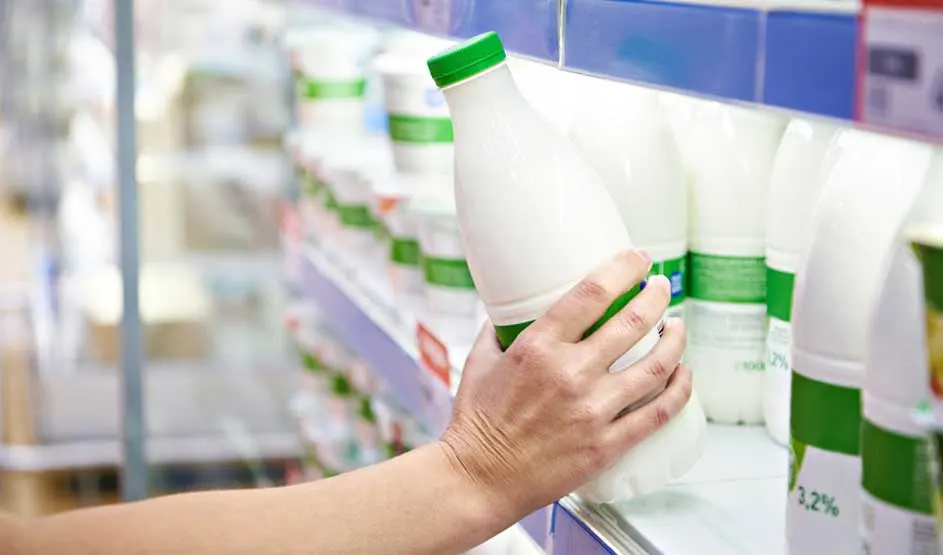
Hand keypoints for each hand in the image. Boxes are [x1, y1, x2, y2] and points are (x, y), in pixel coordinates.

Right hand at [438, 249, 691, 519]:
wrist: (479, 479)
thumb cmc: (476, 422)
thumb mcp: (479, 361)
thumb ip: (499, 330)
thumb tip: (511, 309)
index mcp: (538, 347)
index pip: (593, 293)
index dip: (624, 268)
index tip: (638, 259)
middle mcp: (570, 373)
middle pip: (633, 322)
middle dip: (657, 296)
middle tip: (661, 287)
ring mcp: (593, 410)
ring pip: (655, 366)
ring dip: (675, 340)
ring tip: (678, 327)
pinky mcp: (607, 444)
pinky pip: (657, 413)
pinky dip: (679, 389)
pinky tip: (684, 374)